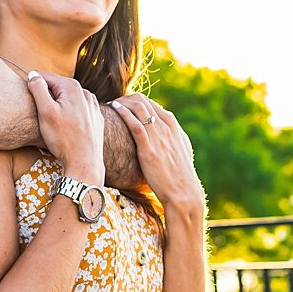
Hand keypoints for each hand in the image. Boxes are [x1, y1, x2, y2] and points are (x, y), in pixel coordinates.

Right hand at [26, 72, 103, 183]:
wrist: (85, 162)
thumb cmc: (63, 138)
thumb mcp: (45, 112)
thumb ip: (38, 89)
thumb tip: (33, 75)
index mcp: (72, 87)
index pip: (44, 77)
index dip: (32, 86)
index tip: (24, 99)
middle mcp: (85, 92)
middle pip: (57, 88)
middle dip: (46, 97)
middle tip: (38, 114)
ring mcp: (93, 105)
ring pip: (67, 100)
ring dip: (57, 106)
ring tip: (51, 122)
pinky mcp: (96, 118)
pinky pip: (78, 110)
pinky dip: (69, 114)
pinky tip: (65, 127)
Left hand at [109, 95, 203, 218]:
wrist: (183, 192)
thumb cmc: (180, 174)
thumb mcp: (181, 150)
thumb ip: (173, 137)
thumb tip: (165, 132)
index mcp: (173, 125)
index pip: (151, 103)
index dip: (134, 101)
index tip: (123, 106)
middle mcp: (166, 127)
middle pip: (142, 101)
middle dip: (125, 99)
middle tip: (112, 104)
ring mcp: (158, 136)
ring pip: (138, 108)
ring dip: (121, 103)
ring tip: (109, 106)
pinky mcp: (149, 149)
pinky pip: (134, 124)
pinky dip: (123, 113)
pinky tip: (113, 110)